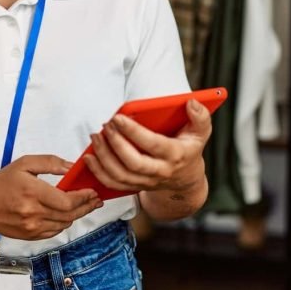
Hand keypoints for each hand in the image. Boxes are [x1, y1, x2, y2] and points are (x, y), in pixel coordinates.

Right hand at [0, 155, 101, 240]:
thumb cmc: (2, 183)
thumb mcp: (24, 164)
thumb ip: (50, 162)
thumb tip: (71, 168)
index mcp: (32, 192)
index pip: (67, 201)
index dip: (84, 198)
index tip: (92, 191)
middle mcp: (32, 213)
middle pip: (70, 214)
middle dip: (86, 206)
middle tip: (95, 200)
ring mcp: (31, 227)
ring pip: (64, 224)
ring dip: (76, 215)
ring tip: (84, 206)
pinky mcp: (29, 236)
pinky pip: (54, 232)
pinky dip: (63, 223)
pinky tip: (66, 214)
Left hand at [84, 99, 212, 193]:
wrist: (186, 180)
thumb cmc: (189, 149)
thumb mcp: (201, 133)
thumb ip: (200, 117)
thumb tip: (192, 102)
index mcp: (175, 155)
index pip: (153, 145)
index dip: (134, 132)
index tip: (118, 117)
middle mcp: (160, 171)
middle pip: (134, 163)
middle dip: (116, 144)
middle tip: (104, 126)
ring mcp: (146, 182)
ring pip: (120, 175)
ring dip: (104, 157)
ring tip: (95, 137)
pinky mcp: (134, 187)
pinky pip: (113, 184)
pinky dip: (99, 172)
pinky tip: (89, 157)